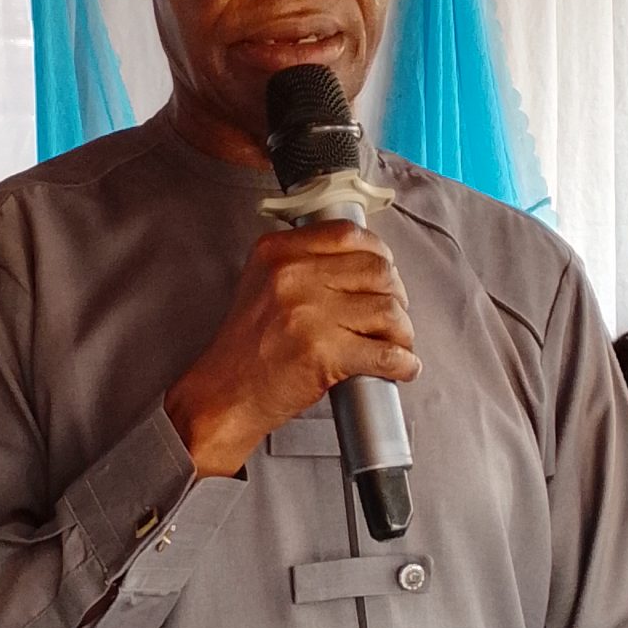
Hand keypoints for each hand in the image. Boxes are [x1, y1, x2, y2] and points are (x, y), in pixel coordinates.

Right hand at [165, 222, 418, 477]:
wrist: (225, 393)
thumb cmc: (248, 347)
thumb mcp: (263, 282)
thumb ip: (305, 263)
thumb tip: (366, 259)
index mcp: (277, 251)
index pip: (348, 234)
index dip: (378, 254)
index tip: (384, 273)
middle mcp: (292, 275)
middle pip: (377, 270)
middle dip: (396, 296)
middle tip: (392, 317)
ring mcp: (308, 313)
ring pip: (387, 310)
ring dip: (402, 332)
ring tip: (395, 344)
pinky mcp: (322, 353)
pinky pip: (385, 353)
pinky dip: (402, 363)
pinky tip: (401, 367)